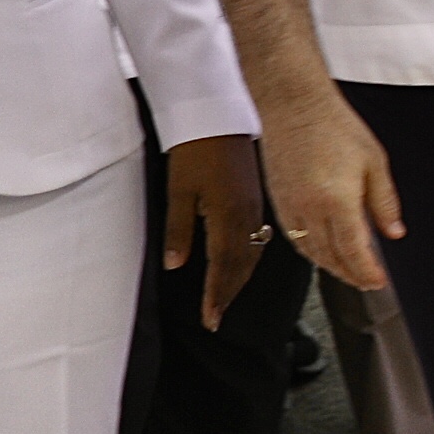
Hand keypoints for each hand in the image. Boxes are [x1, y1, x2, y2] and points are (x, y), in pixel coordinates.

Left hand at [162, 133, 269, 327]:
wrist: (217, 116)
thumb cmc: (194, 149)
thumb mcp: (178, 191)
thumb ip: (178, 231)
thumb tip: (176, 264)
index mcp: (229, 215)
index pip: (224, 266)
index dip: (216, 295)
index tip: (210, 318)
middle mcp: (248, 215)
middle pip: (243, 265)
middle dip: (229, 294)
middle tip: (216, 318)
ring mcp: (255, 208)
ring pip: (252, 254)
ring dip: (239, 280)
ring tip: (226, 299)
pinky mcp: (255, 200)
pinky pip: (257, 239)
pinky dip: (247, 260)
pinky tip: (241, 266)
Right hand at [259, 84, 405, 294]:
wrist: (294, 105)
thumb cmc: (335, 126)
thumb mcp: (374, 163)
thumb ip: (384, 202)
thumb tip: (394, 232)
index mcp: (336, 201)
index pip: (353, 250)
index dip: (366, 271)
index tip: (378, 282)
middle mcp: (309, 209)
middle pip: (330, 257)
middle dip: (350, 274)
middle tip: (366, 281)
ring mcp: (289, 206)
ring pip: (309, 251)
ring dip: (330, 266)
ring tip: (348, 272)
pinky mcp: (277, 200)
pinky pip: (293, 237)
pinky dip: (310, 251)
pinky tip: (322, 251)